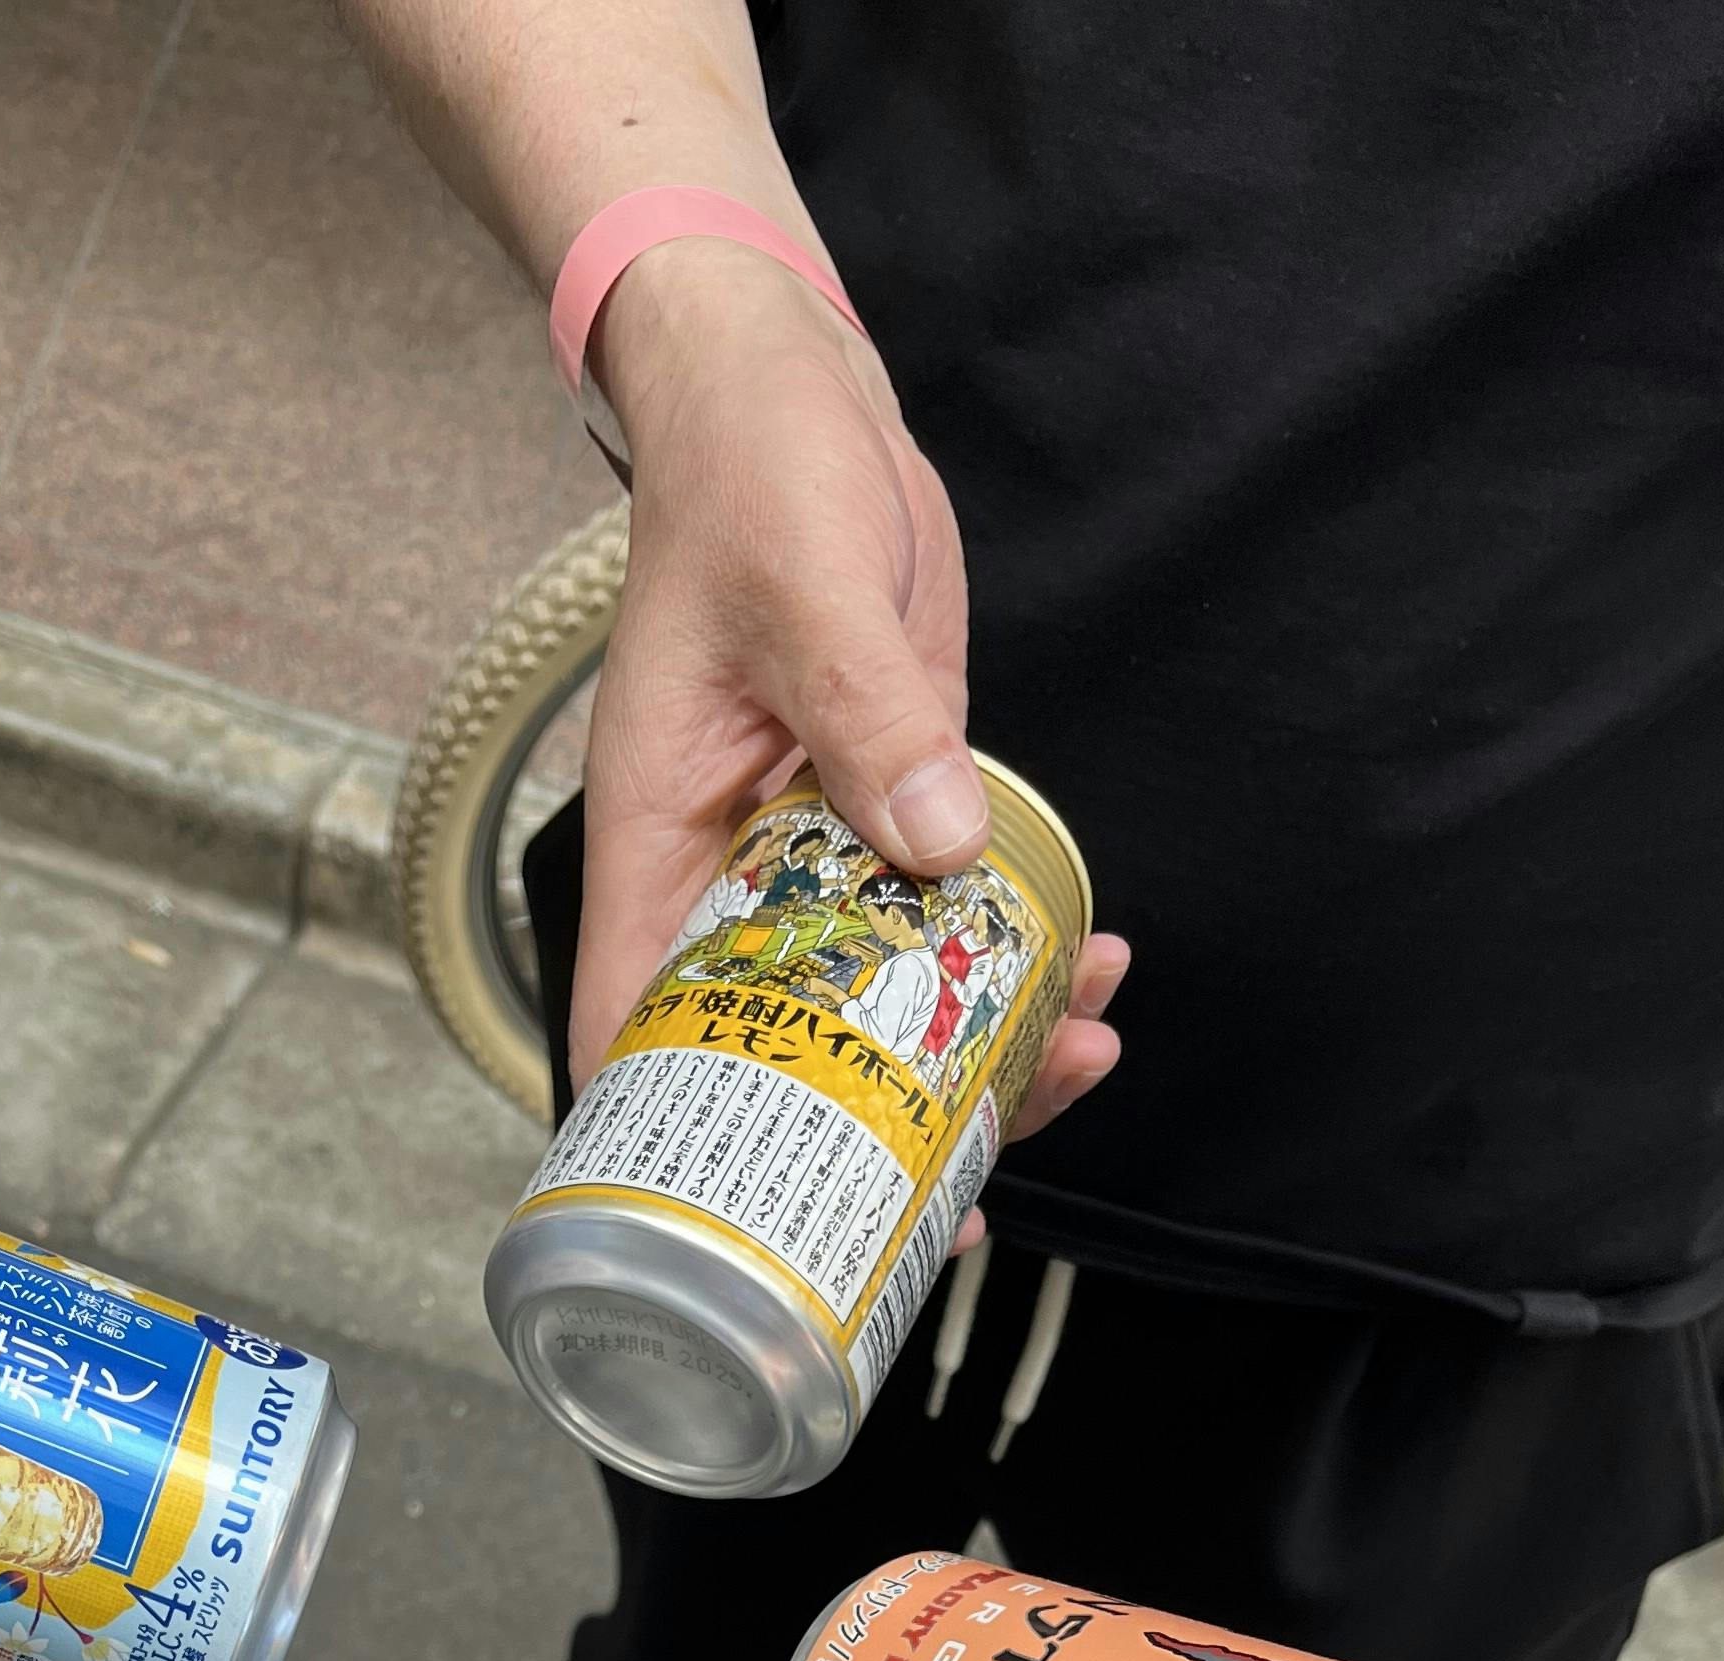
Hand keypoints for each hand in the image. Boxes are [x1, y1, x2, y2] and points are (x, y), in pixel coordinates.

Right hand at [579, 239, 1128, 1165]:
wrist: (789, 390)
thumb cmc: (748, 469)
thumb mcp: (804, 581)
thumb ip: (869, 713)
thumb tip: (942, 844)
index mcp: (656, 851)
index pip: (634, 1040)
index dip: (704, 1148)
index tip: (797, 1207)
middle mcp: (724, 876)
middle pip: (784, 1051)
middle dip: (893, 1115)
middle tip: (999, 1140)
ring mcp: (810, 854)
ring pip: (878, 999)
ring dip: (981, 1044)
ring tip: (1084, 1042)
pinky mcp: (888, 810)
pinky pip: (944, 920)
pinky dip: (1010, 955)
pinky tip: (1089, 958)